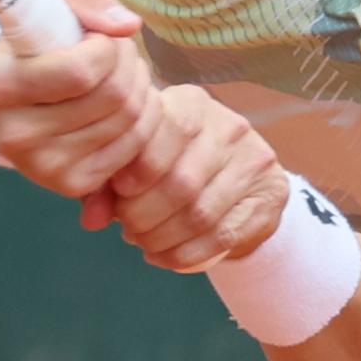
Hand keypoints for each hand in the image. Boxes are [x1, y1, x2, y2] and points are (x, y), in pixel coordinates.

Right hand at [0, 0, 163, 197]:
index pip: (80, 72)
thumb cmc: (33, 34)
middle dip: (129, 63)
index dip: (106, 47)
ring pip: (130, 121)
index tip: (96, 37)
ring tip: (116, 74)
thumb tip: (129, 26)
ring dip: (139, 88)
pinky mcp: (69, 183)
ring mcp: (41, 166)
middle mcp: (14, 135)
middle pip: (114, 97)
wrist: (11, 82)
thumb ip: (88, 1)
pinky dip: (141, 120)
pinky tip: (119, 104)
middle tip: (115, 52)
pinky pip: (133, 148)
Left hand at [95, 84, 289, 272]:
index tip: (121, 191)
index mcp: (193, 104)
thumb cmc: (173, 164)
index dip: (140, 168)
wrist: (237, 181)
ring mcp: (254, 161)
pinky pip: (221, 235)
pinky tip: (164, 257)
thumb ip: (108, 183)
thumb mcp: (139, 161)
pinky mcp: (269, 195)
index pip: (168, 131)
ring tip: (143, 242)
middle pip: (183, 181)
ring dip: (163, 238)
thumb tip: (91, 218)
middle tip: (128, 227)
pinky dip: (185, 254)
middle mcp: (229, 126)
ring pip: (201, 213)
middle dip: (145, 214)